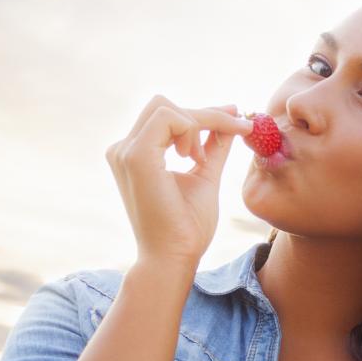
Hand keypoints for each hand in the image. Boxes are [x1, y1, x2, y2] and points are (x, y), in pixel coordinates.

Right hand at [105, 96, 254, 268]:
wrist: (174, 256)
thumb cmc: (187, 226)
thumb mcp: (205, 176)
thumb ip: (214, 147)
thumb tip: (232, 120)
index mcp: (135, 154)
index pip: (166, 116)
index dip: (205, 114)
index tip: (238, 120)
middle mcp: (124, 149)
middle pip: (164, 104)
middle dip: (204, 115)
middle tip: (231, 134)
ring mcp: (125, 151)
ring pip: (167, 107)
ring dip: (197, 124)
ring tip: (201, 160)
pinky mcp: (136, 155)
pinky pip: (169, 118)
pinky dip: (192, 130)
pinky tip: (196, 159)